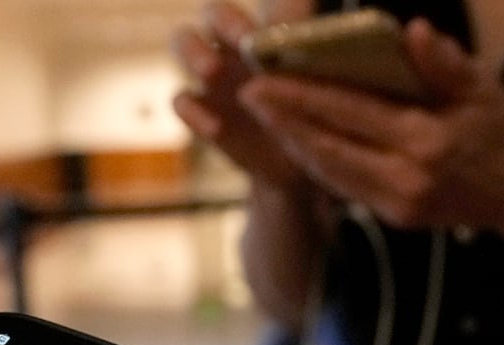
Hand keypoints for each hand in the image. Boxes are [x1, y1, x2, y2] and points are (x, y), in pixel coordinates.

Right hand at [171, 1, 316, 188]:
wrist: (297, 169)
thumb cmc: (311, 119)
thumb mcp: (321, 93)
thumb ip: (316, 65)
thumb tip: (317, 40)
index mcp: (265, 33)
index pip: (263, 5)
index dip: (264, 11)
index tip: (273, 28)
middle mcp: (233, 45)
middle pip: (213, 14)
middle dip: (226, 22)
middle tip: (244, 40)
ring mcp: (212, 76)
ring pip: (184, 42)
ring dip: (194, 52)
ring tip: (212, 70)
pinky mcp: (201, 110)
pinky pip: (182, 100)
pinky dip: (192, 111)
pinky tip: (214, 126)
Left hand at [236, 17, 503, 232]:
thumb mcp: (488, 92)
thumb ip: (448, 64)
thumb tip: (414, 31)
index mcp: (427, 143)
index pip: (350, 112)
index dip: (302, 95)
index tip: (264, 76)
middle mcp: (408, 179)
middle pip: (329, 146)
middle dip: (284, 120)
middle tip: (246, 92)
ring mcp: (400, 204)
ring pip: (331, 171)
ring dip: (294, 143)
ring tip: (265, 114)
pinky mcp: (397, 216)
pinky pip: (346, 186)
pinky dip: (318, 162)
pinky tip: (300, 141)